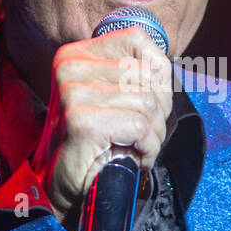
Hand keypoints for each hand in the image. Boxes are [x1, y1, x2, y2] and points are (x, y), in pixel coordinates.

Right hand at [30, 26, 173, 226]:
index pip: (139, 41)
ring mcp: (73, 92)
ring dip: (154, 134)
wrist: (63, 189)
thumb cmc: (96, 143)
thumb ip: (135, 73)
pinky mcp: (81, 121)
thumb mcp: (113, 97)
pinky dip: (147, 148)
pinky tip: (133, 157)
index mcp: (76, 53)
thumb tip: (167, 61)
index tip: (148, 106)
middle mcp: (70, 66)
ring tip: (136, 147)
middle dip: (159, 111)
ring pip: (148, 103)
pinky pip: (140, 126)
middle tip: (142, 135)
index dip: (157, 77)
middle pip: (148, 76)